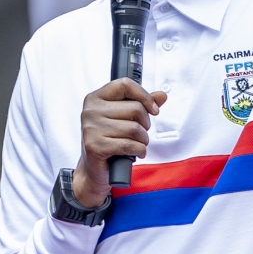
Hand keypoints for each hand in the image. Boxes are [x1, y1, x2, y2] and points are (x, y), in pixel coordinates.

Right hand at [73, 78, 168, 207]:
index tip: (154, 110)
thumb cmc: (110, 140)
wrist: (94, 168)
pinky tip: (137, 153)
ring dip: (143, 139)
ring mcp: (91, 128)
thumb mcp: (124, 118)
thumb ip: (141, 104)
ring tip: (138, 144)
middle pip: (135, 108)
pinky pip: (129, 144)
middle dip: (145, 123)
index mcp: (95, 98)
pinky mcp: (95, 146)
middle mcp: (90, 111)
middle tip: (141, 133)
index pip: (125, 84)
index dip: (144, 96)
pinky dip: (139, 150)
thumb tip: (162, 95)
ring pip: (134, 128)